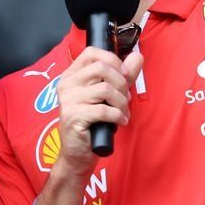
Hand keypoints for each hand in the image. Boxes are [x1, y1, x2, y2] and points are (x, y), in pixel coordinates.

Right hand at [53, 47, 143, 175]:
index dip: (113, 60)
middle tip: (124, 98)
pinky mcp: (73, 116)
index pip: (91, 52)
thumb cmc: (93, 122)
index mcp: (71, 75)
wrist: (78, 153)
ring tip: (122, 112)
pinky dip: (118, 116)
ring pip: (105, 89)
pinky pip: (104, 110)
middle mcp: (66, 84)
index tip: (123, 74)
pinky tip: (120, 121)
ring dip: (121, 102)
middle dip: (121, 83)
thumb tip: (137, 56)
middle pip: (102, 68)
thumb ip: (123, 75)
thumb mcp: (109, 96)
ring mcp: (68, 100)